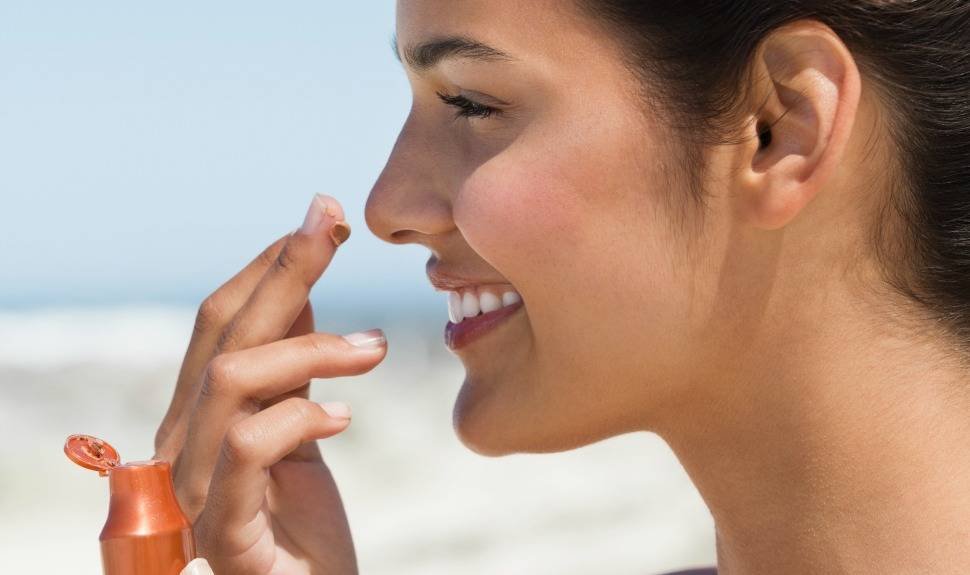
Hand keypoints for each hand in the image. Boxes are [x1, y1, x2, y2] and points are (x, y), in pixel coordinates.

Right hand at [154, 194, 386, 574]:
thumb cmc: (302, 524)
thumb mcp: (302, 429)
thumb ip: (291, 365)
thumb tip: (300, 281)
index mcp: (200, 415)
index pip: (220, 319)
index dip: (269, 263)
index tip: (322, 217)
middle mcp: (184, 444)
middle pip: (222, 333)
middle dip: (282, 270)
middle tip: (335, 228)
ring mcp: (196, 487)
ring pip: (230, 380)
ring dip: (307, 348)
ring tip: (373, 351)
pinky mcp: (225, 531)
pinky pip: (246, 451)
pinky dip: (297, 418)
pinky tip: (342, 418)